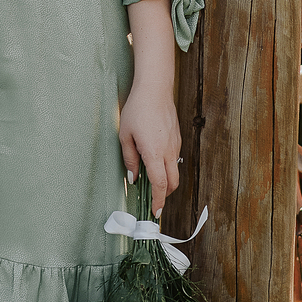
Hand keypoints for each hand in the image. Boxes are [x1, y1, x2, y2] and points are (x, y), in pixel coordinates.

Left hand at [119, 83, 181, 217]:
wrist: (155, 89)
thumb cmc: (137, 110)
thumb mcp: (125, 135)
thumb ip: (130, 159)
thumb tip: (134, 177)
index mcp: (154, 153)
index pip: (160, 184)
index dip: (158, 201)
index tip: (156, 212)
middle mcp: (168, 151)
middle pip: (172, 183)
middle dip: (164, 195)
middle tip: (153, 199)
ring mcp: (175, 144)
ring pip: (174, 171)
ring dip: (165, 180)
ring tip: (150, 179)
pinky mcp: (177, 138)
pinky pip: (174, 158)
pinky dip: (167, 166)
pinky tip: (155, 159)